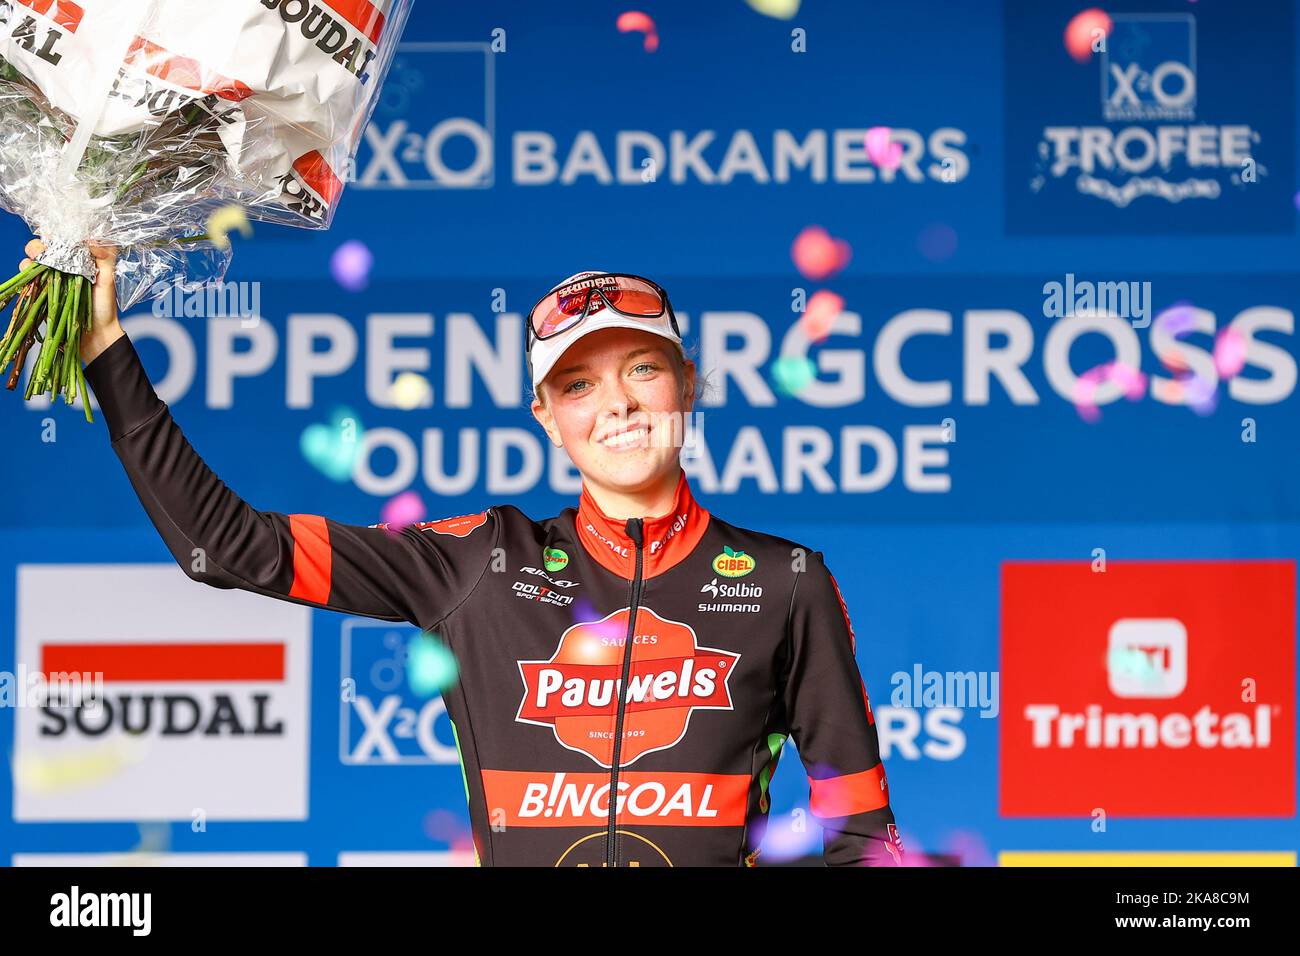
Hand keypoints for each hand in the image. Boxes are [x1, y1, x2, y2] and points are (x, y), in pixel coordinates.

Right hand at [20, 238, 123, 364]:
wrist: (95, 334)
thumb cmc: (104, 307)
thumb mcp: (109, 280)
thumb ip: (105, 258)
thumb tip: (92, 240)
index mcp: (81, 258)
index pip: (65, 238)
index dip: (58, 232)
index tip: (58, 234)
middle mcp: (64, 265)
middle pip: (45, 245)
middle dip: (41, 242)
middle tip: (45, 247)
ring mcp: (51, 276)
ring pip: (33, 257)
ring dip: (32, 254)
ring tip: (38, 259)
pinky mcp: (42, 288)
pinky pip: (28, 275)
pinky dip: (26, 269)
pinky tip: (31, 271)